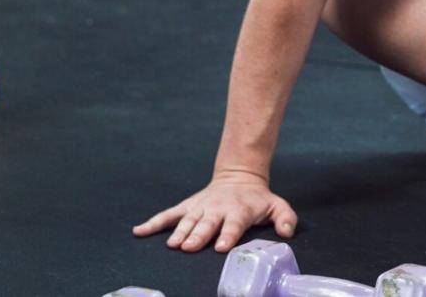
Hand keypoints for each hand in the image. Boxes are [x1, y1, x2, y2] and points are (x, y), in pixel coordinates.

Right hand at [132, 170, 298, 252]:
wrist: (239, 177)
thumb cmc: (257, 199)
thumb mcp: (277, 205)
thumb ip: (285, 218)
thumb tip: (287, 232)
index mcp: (239, 211)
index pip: (233, 224)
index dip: (228, 234)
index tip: (221, 246)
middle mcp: (217, 209)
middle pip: (207, 224)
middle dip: (198, 235)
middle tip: (190, 247)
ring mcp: (200, 208)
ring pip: (187, 220)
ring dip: (179, 232)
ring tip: (172, 244)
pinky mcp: (187, 207)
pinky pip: (168, 215)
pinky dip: (153, 222)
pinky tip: (139, 231)